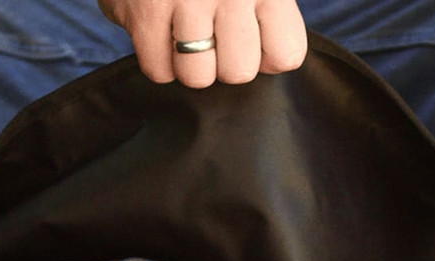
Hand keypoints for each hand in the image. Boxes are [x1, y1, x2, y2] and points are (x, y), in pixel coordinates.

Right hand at [99, 0, 307, 88]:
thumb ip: (270, 11)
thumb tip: (267, 59)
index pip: (287, 54)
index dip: (267, 55)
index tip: (253, 36)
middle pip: (239, 72)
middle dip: (224, 63)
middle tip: (212, 34)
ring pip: (197, 76)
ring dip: (188, 64)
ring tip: (184, 33)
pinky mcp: (147, 10)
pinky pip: (159, 70)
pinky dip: (159, 60)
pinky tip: (161, 32)